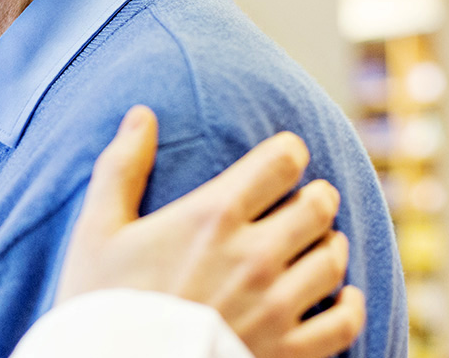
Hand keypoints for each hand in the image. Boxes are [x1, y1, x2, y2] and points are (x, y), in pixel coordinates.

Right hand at [57, 106, 365, 357]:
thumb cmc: (101, 302)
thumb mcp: (98, 229)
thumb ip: (121, 167)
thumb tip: (142, 114)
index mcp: (213, 217)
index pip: (281, 161)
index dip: (288, 151)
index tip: (282, 157)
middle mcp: (254, 256)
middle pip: (318, 206)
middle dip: (316, 195)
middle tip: (305, 199)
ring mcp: (274, 307)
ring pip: (333, 260)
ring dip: (329, 245)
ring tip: (318, 244)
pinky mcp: (287, 352)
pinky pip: (343, 324)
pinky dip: (351, 306)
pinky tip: (343, 298)